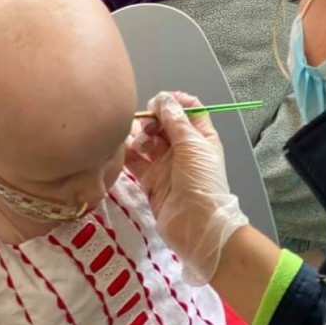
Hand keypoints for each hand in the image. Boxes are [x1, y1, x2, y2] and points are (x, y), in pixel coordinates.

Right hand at [126, 92, 248, 285]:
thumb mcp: (192, 146)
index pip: (188, 109)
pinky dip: (129, 153)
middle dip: (153, 119)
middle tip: (146, 125)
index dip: (174, 101)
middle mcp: (183, 147)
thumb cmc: (201, 181)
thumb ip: (175, 121)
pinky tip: (124, 150)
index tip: (160, 101)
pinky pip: (136, 161)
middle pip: (164, 123)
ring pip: (148, 140)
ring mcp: (165, 164)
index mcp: (200, 136)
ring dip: (140, 136)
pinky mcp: (150, 180)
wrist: (196, 227)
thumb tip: (163, 98)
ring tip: (139, 142)